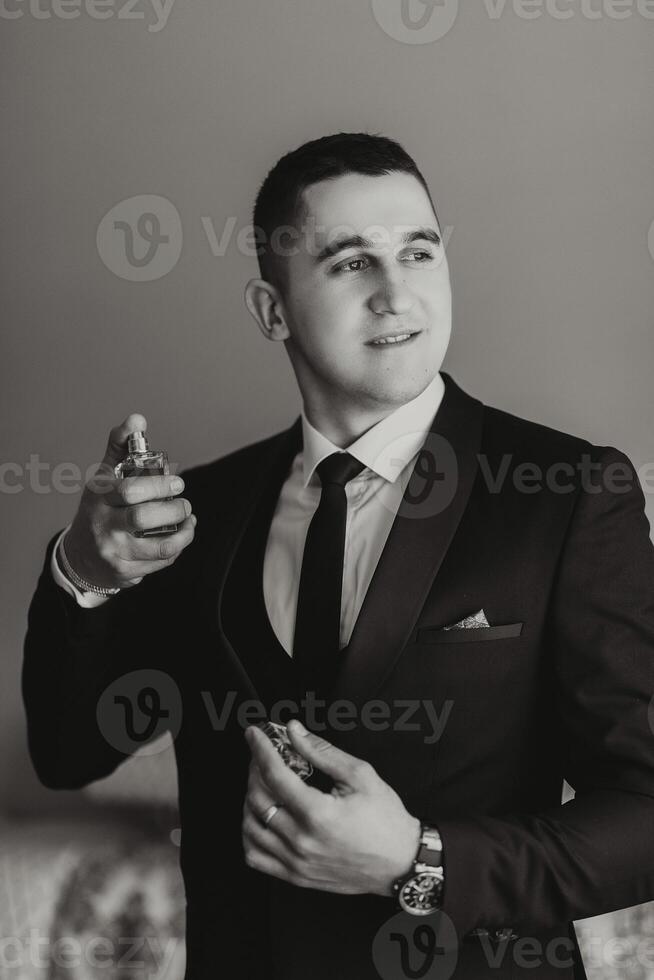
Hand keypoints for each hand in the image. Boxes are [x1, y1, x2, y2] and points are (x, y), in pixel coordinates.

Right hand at [62, 414, 195, 590]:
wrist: (81, 556)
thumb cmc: (100, 508)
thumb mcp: (104, 476)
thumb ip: (121, 445)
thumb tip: (137, 418)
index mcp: (98, 496)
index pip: (129, 489)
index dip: (160, 485)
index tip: (178, 483)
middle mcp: (102, 524)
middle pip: (143, 517)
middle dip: (174, 509)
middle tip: (184, 503)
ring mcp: (113, 551)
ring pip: (158, 546)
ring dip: (184, 533)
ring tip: (189, 521)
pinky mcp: (124, 571)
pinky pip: (160, 561)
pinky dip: (177, 547)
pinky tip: (181, 535)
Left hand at [242, 720, 420, 896]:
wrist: (401, 862)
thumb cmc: (385, 818)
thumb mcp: (360, 775)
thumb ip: (322, 752)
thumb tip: (294, 731)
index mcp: (318, 814)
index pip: (274, 775)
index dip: (260, 749)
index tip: (254, 733)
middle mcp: (302, 841)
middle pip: (258, 799)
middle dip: (255, 770)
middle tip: (263, 755)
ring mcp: (297, 863)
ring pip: (251, 828)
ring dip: (250, 800)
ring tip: (262, 784)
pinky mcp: (297, 876)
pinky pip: (256, 857)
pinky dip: (250, 834)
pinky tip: (262, 818)